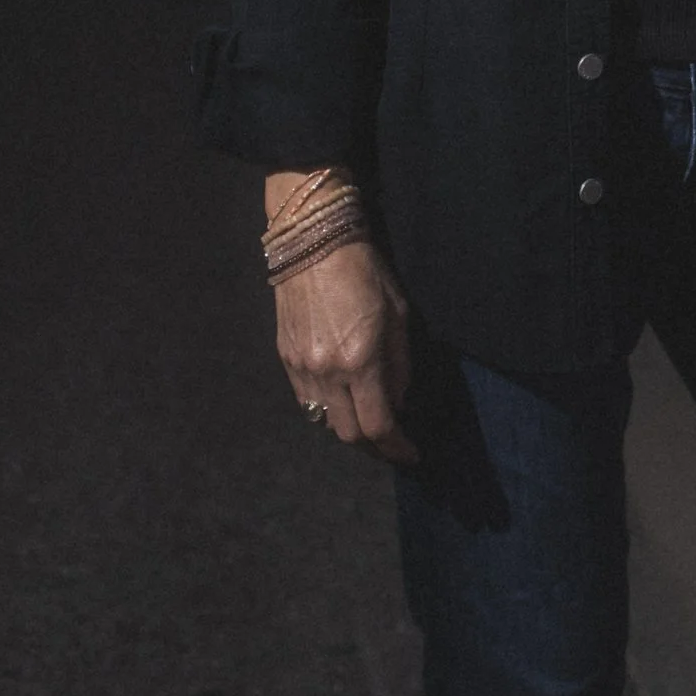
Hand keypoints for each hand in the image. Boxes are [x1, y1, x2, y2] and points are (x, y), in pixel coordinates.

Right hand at [274, 238, 416, 463]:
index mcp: (360, 361)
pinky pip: (306, 400)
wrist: (312, 241)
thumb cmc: (364, 271)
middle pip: (348, 434)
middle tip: (392, 444)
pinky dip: (326, 409)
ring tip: (368, 421)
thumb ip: (399, 366)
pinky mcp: (285, 357)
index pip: (379, 425)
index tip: (411, 454)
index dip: (397, 447)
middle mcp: (326, 372)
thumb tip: (397, 402)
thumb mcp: (398, 316)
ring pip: (324, 421)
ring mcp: (300, 367)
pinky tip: (342, 399)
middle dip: (374, 446)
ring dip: (349, 428)